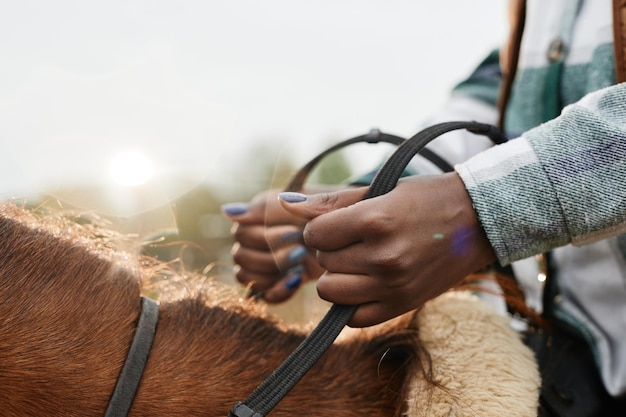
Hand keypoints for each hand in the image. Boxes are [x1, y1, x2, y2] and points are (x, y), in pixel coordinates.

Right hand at [221, 189, 324, 301]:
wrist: (355, 235)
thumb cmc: (332, 213)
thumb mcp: (306, 202)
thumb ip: (268, 206)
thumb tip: (228, 211)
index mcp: (259, 214)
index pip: (241, 232)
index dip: (265, 237)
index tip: (295, 233)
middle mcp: (255, 238)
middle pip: (240, 255)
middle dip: (271, 256)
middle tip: (301, 251)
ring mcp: (264, 262)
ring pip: (245, 276)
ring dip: (272, 272)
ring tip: (299, 264)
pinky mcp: (278, 282)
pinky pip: (262, 295)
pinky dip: (278, 291)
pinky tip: (297, 280)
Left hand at [278, 172, 496, 326]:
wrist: (479, 220)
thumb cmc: (428, 198)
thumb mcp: (381, 190)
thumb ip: (332, 201)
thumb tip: (284, 205)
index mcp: (376, 220)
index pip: (315, 233)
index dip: (320, 228)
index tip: (337, 224)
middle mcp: (383, 256)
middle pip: (323, 261)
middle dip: (330, 249)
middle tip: (354, 239)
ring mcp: (394, 286)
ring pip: (331, 291)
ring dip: (337, 276)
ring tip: (358, 261)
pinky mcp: (404, 305)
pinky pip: (354, 318)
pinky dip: (352, 303)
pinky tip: (366, 283)